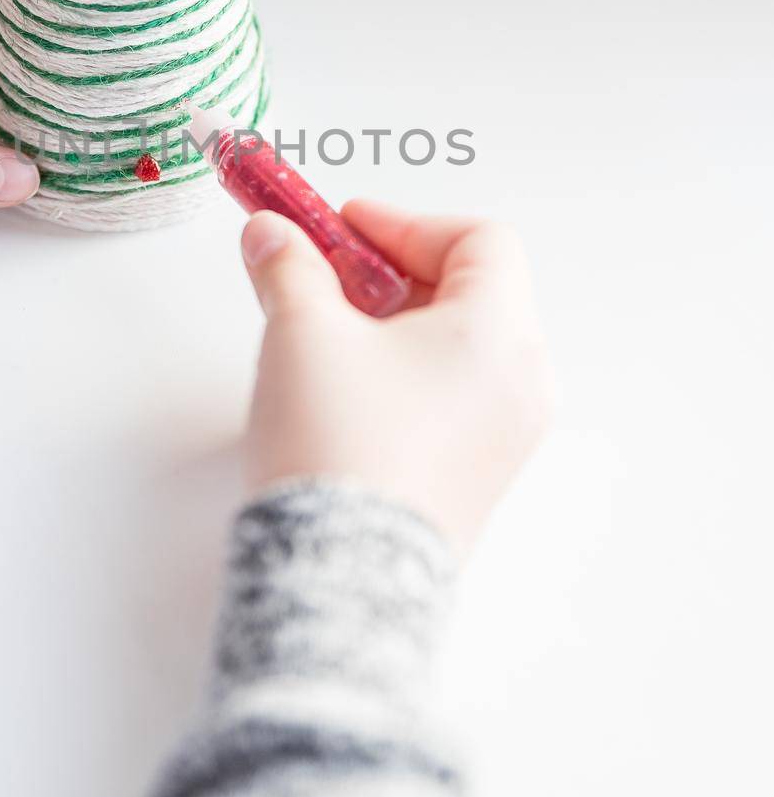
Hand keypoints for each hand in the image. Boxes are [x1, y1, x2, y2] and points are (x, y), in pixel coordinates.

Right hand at [239, 202, 553, 554]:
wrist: (341, 574)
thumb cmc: (336, 443)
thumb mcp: (301, 331)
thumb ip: (288, 267)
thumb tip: (273, 235)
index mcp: (499, 332)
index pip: (480, 239)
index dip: (405, 223)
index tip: (342, 231)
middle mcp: (523, 382)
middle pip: (474, 292)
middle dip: (394, 273)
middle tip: (328, 278)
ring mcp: (509, 438)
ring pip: (463, 348)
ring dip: (399, 325)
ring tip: (329, 337)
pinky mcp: (481, 480)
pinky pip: (457, 400)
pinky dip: (410, 375)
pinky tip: (348, 392)